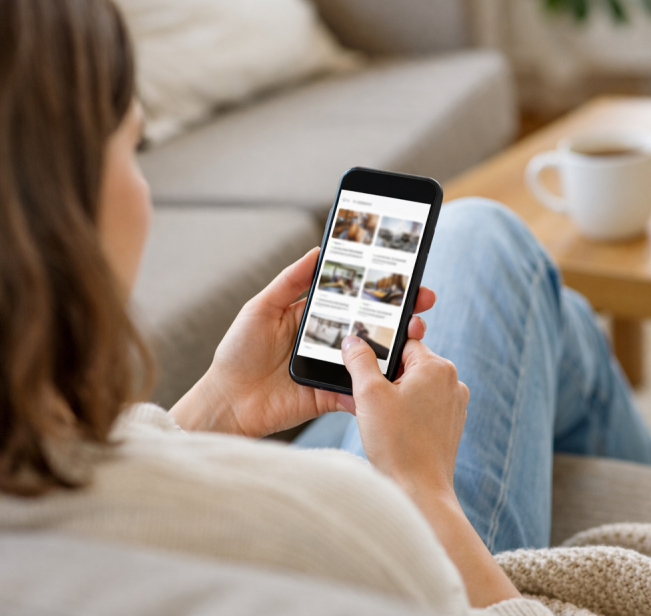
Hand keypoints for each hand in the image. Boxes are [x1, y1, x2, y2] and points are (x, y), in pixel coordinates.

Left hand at [169, 248, 436, 437]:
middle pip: (373, 324)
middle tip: (424, 304)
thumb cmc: (238, 350)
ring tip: (415, 336)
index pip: (355, 296)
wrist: (227, 400)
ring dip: (398, 348)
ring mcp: (334, 368)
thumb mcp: (261, 308)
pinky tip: (395, 378)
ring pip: (374, 357)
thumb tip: (319, 249)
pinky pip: (360, 391)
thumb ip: (290, 281)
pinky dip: (378, 388)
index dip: (381, 288)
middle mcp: (329, 340)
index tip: (408, 276)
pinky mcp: (332, 396)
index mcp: (315, 314)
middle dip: (402, 314)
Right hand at [342, 335, 468, 499]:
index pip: (402, 342)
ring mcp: (454, 406)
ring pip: (415, 387)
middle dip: (386, 378)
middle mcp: (452, 382)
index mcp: (437, 367)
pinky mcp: (450, 426)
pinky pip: (423, 408)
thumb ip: (359, 360)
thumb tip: (353, 340)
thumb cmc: (397, 443)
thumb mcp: (368, 393)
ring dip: (395, 396)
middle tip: (371, 400)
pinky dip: (407, 413)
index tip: (364, 371)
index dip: (379, 355)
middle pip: (408, 365)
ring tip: (382, 418)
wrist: (418, 491)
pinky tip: (394, 431)